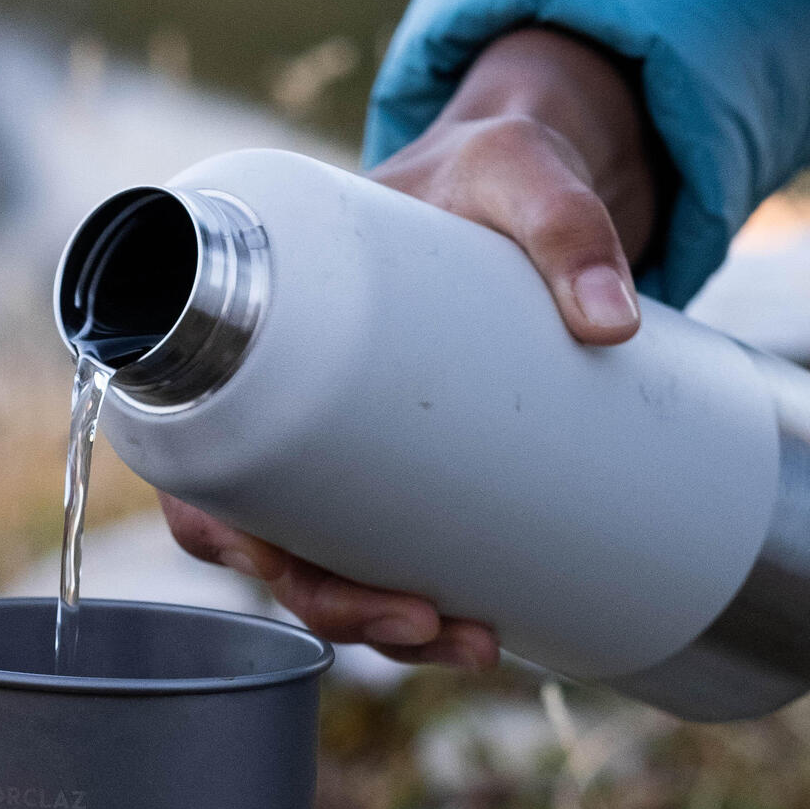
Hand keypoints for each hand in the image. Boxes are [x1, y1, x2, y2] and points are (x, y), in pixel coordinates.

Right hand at [160, 24, 660, 668]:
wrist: (531, 173)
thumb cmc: (487, 165)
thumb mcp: (517, 171)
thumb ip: (565, 224)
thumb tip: (611, 321)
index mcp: (264, 331)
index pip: (198, 458)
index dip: (228, 532)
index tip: (296, 567)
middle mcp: (290, 401)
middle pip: (265, 539)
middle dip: (337, 606)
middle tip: (427, 620)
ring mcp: (348, 439)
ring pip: (331, 562)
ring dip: (386, 627)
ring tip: (478, 644)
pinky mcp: (408, 461)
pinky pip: (390, 550)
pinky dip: (425, 603)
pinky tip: (484, 633)